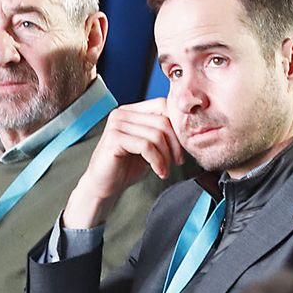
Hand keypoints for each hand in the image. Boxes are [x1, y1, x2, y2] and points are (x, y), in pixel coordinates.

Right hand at [61, 100, 184, 228]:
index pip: (164, 106)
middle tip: (177, 162)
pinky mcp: (113, 138)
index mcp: (132, 110)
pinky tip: (159, 172)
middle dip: (175, 144)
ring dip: (166, 156)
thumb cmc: (127, 166)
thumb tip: (188, 128)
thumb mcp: (150, 146)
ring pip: (156, 135)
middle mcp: (122, 113)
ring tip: (165, 170)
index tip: (182, 148)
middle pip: (163, 121)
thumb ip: (163, 133)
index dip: (177, 127)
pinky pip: (146, 146)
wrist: (104, 186)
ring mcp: (116, 124)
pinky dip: (157, 161)